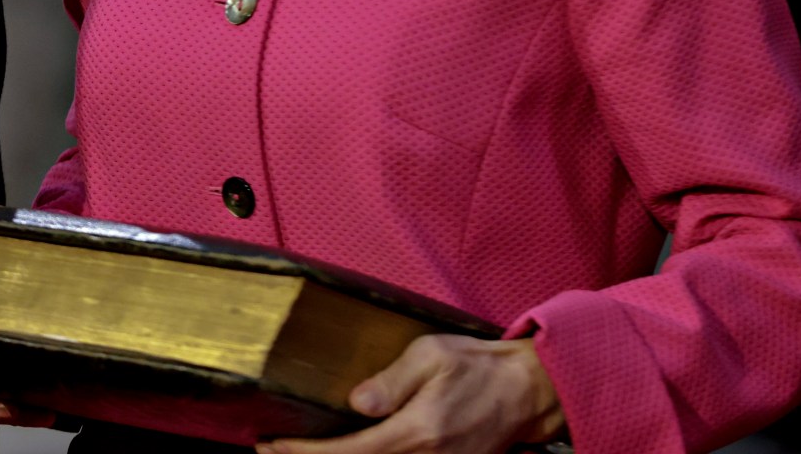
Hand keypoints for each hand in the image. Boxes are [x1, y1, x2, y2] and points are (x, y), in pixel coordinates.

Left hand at [261, 336, 563, 453]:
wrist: (528, 392)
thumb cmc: (479, 368)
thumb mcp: (431, 355)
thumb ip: (391, 380)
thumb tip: (357, 402)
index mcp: (417, 432)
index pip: (349, 453)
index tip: (272, 446)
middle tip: (276, 450)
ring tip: (304, 448)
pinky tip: (347, 447)